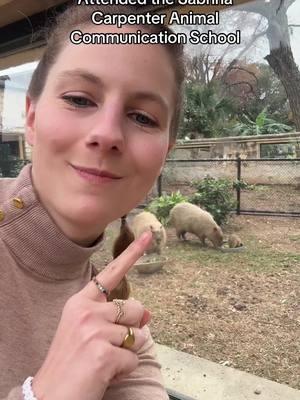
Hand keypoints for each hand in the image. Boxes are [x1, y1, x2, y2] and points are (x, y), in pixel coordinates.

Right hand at [32, 231, 152, 399]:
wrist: (49, 396)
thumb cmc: (70, 361)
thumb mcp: (86, 330)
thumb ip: (113, 317)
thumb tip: (147, 314)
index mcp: (80, 302)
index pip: (111, 274)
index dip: (132, 254)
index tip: (148, 236)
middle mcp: (87, 311)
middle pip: (134, 308)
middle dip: (131, 328)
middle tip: (107, 345)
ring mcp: (94, 331)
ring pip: (137, 335)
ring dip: (125, 352)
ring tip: (101, 360)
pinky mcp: (103, 354)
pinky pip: (132, 359)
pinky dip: (123, 370)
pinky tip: (103, 374)